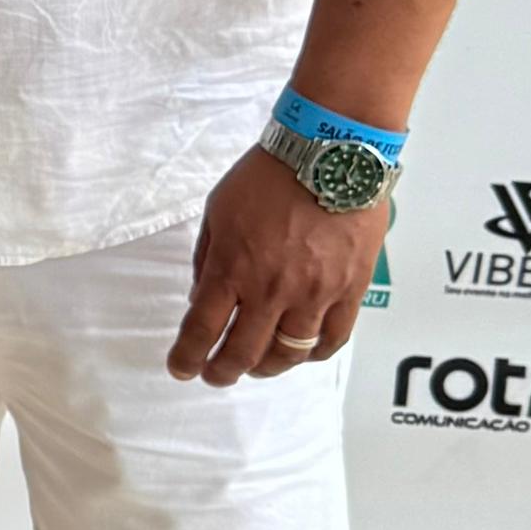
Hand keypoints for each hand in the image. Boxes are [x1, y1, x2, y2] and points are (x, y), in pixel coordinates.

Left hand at [166, 147, 382, 385]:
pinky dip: (314, 354)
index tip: (181, 368)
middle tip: (216, 375)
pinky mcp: (349, 290)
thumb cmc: (270, 174)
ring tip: (257, 366)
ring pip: (287, 354)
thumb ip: (207, 258)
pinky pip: (332, 339)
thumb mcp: (217, 210)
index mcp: (231, 268)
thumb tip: (200, 297)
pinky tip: (303, 353)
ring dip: (266, 368)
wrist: (331, 153)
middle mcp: (271, 289)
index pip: (201, 329)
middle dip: (222, 372)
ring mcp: (313, 293)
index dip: (187, 357)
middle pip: (242, 353)